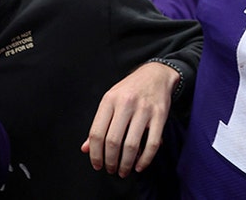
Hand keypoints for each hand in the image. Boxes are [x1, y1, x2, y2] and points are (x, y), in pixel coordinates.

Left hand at [81, 61, 177, 176]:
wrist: (155, 74)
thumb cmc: (129, 90)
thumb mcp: (110, 101)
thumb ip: (99, 125)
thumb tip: (85, 149)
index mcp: (109, 100)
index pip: (97, 133)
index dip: (95, 153)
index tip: (97, 165)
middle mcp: (125, 104)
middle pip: (113, 141)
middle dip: (110, 161)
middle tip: (110, 170)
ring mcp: (144, 110)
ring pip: (131, 145)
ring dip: (126, 164)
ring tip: (123, 171)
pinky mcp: (160, 116)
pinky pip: (152, 144)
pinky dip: (145, 160)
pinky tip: (139, 166)